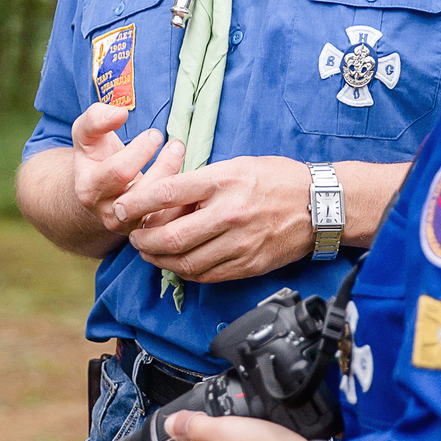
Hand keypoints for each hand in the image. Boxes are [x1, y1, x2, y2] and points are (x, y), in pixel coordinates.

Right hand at [68, 104, 186, 237]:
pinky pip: (172, 223)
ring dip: (178, 183)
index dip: (140, 150)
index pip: (119, 171)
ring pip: (160, 210)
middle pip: (143, 193)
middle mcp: (108, 213)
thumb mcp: (85, 134)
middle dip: (164, 165)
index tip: (155, 134)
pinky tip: (193, 183)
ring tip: (185, 159)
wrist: (97, 190)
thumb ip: (95, 118)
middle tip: (177, 144)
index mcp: (89, 189)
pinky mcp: (148, 234)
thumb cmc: (95, 155)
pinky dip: (185, 203)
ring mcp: (129, 226)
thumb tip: (119, 113)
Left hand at [115, 157, 313, 281]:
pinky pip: (208, 275)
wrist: (320, 204)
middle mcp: (230, 213)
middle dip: (144, 240)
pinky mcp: (249, 264)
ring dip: (160, 260)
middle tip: (133, 238)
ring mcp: (240, 243)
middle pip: (172, 236)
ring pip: (187, 262)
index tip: (120, 209)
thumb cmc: (277, 179)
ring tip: (150, 253)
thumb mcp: (237, 165)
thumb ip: (202, 180)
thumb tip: (166, 195)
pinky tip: (176, 264)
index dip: (137, 203)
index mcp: (224, 181)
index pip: (168, 193)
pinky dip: (186, 272)